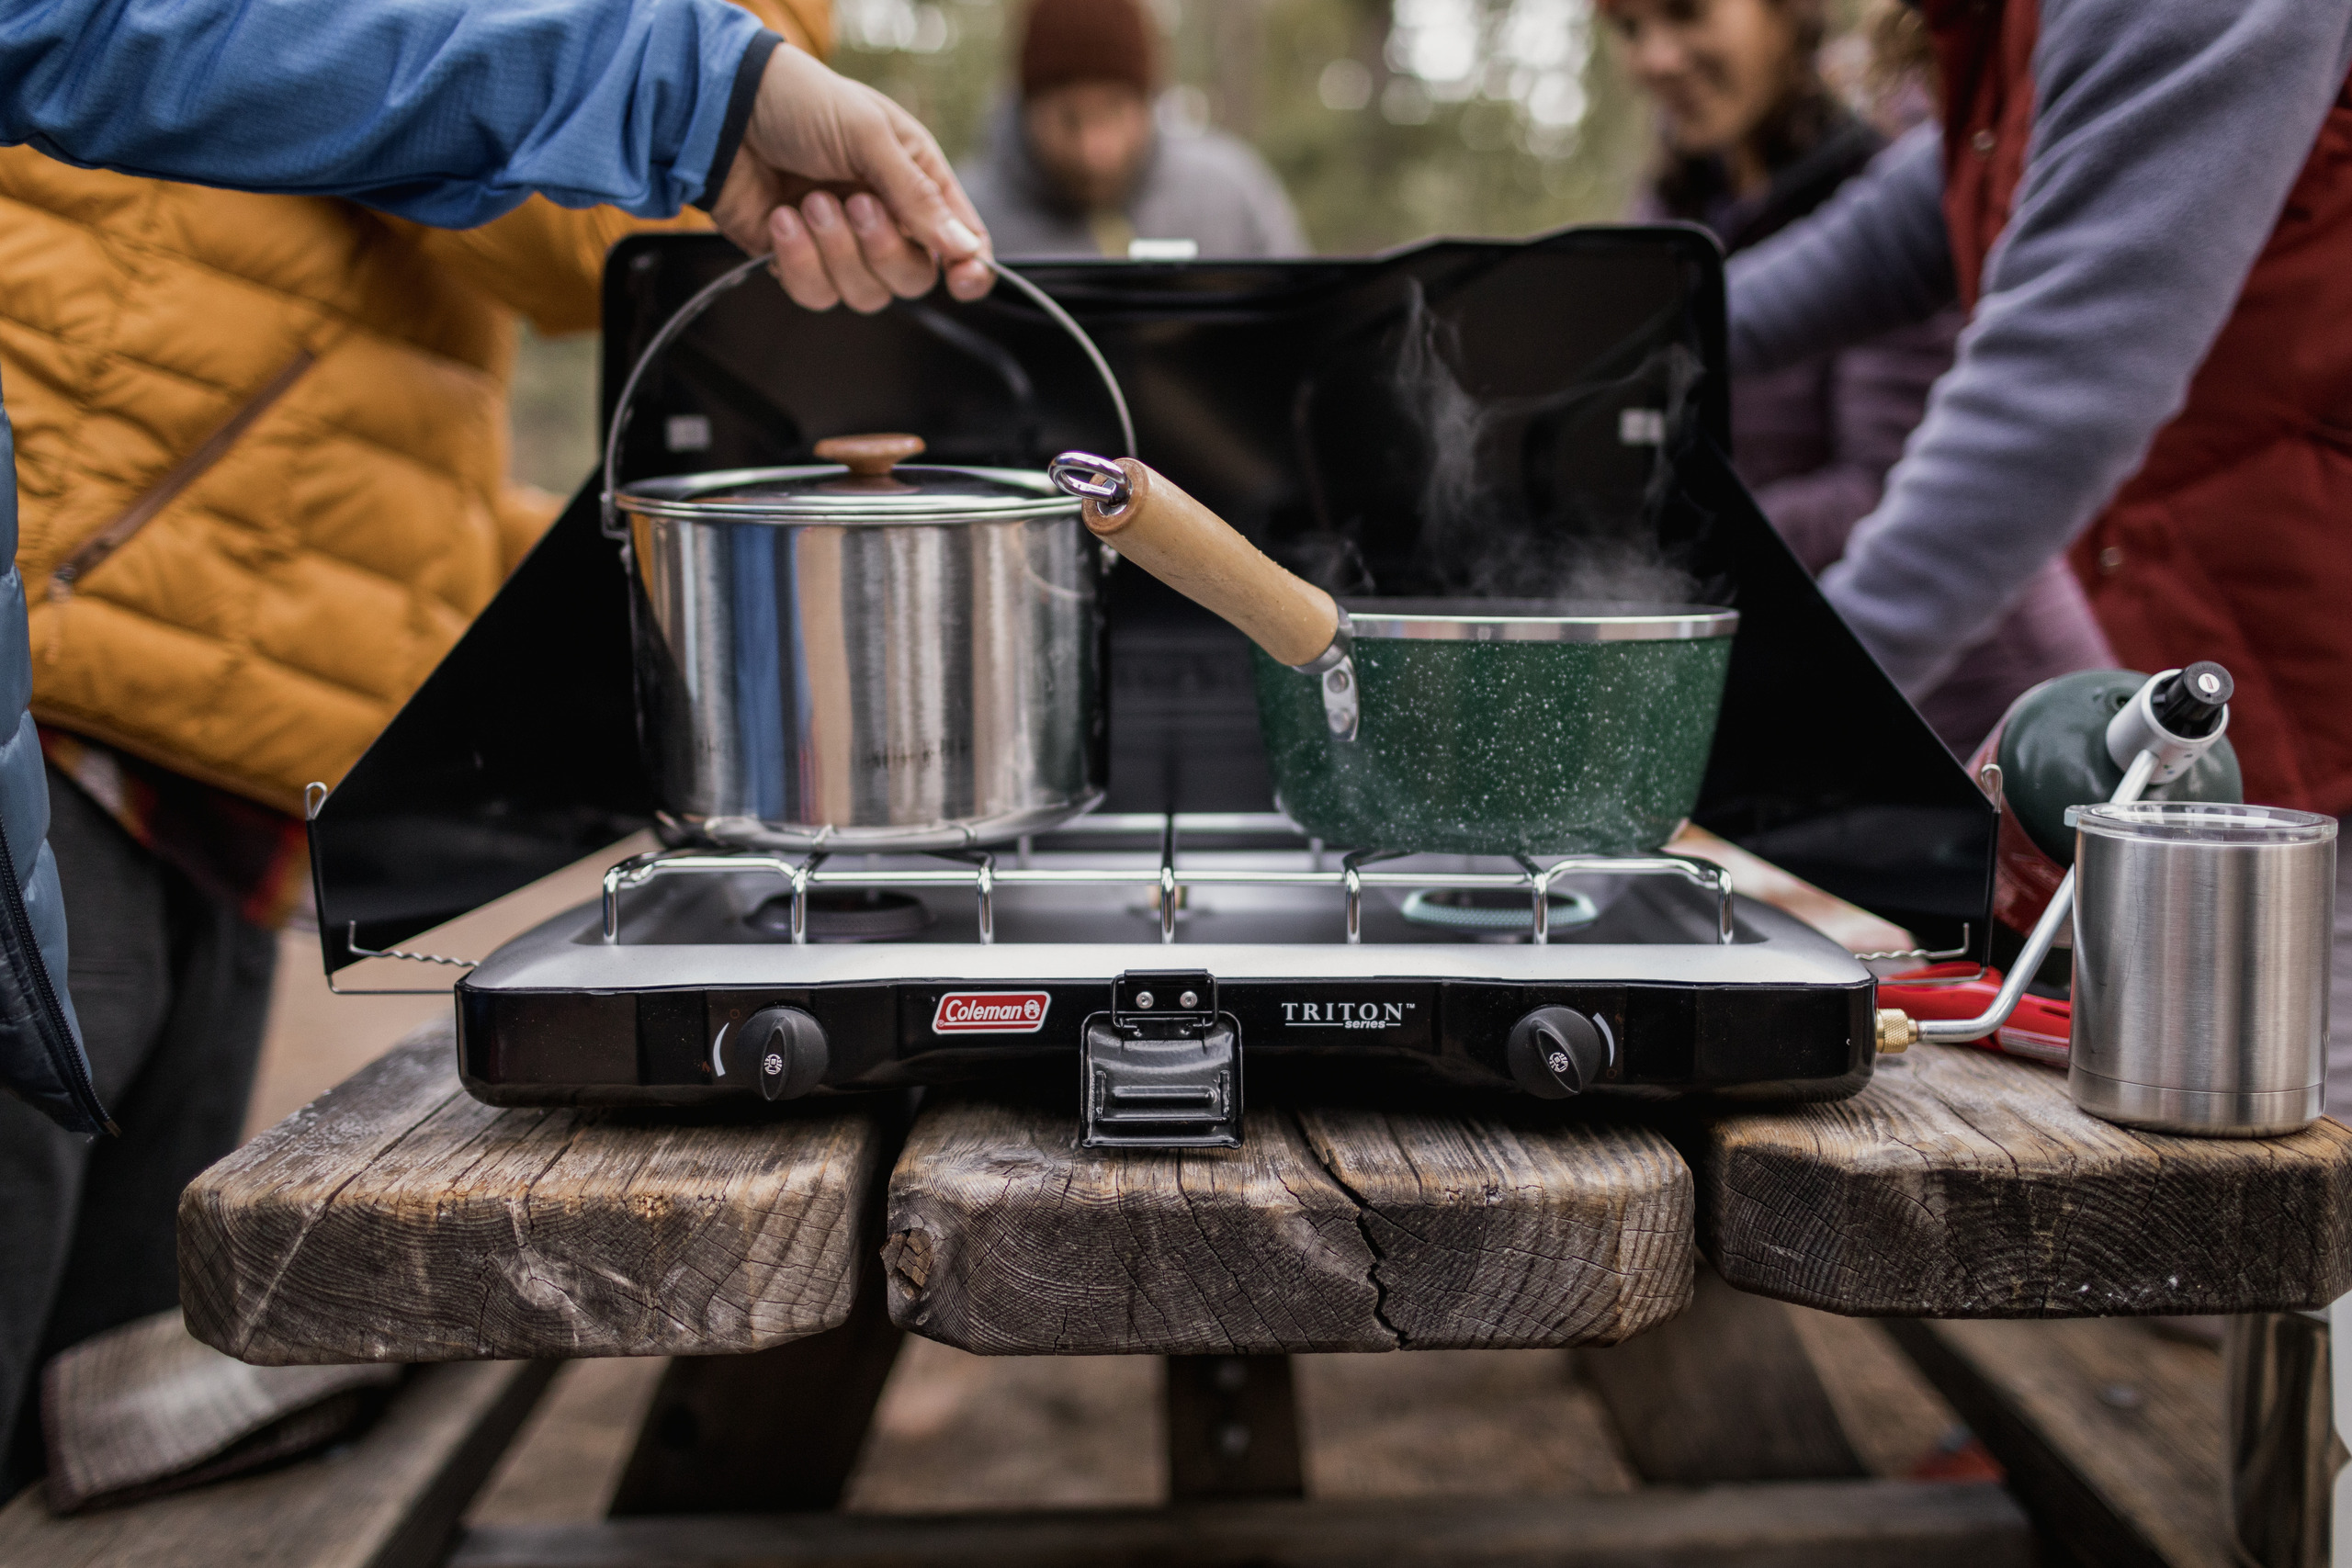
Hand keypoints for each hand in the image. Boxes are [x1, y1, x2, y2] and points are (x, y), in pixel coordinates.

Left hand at [708, 44, 992, 310]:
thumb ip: (918, 196)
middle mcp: (886, 220)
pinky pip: (816, 294)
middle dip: (881, 249)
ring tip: (808, 201)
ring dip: (834, 251)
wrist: (723, 111)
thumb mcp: (869, 135)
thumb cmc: (801, 103)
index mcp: (916, 183)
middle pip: (912, 279)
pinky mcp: (799, 263)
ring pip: (864, 295)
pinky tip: (782, 219)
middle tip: (853, 203)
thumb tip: (964, 247)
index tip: (962, 280)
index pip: (962, 243)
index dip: (969, 268)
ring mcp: (842, 246)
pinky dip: (798, 261)